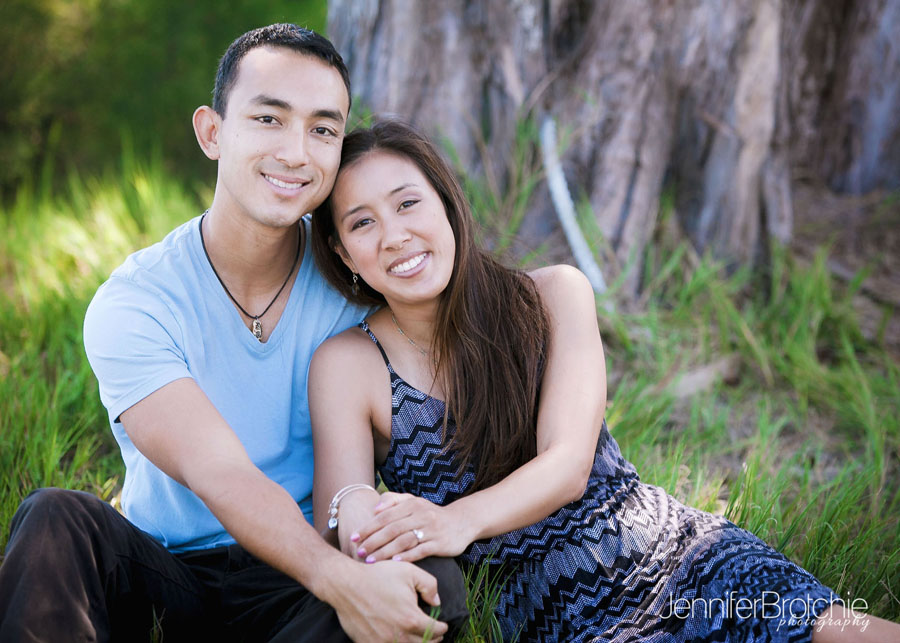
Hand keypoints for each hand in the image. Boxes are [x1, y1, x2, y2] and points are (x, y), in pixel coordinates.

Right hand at [329, 558, 447, 642]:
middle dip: (433, 638)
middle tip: (434, 633)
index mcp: (411, 619)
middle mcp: (399, 636)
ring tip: (419, 637)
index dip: (443, 627)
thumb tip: (436, 602)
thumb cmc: (378, 576)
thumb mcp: (409, 571)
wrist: (346, 585)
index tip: (443, 624)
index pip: (436, 631)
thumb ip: (429, 585)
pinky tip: (399, 638)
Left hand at [352, 492, 472, 562]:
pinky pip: (421, 551)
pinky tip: (394, 562)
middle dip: (373, 541)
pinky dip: (407, 556)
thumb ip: (393, 500)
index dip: (368, 526)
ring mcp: (431, 530)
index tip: (353, 537)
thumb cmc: (431, 514)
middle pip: (392, 529)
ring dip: (385, 551)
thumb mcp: (414, 502)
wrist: (461, 522)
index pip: (385, 516)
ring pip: (404, 541)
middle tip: (358, 551)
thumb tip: (375, 508)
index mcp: (412, 504)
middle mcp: (421, 515)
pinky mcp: (440, 543)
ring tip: (370, 560)